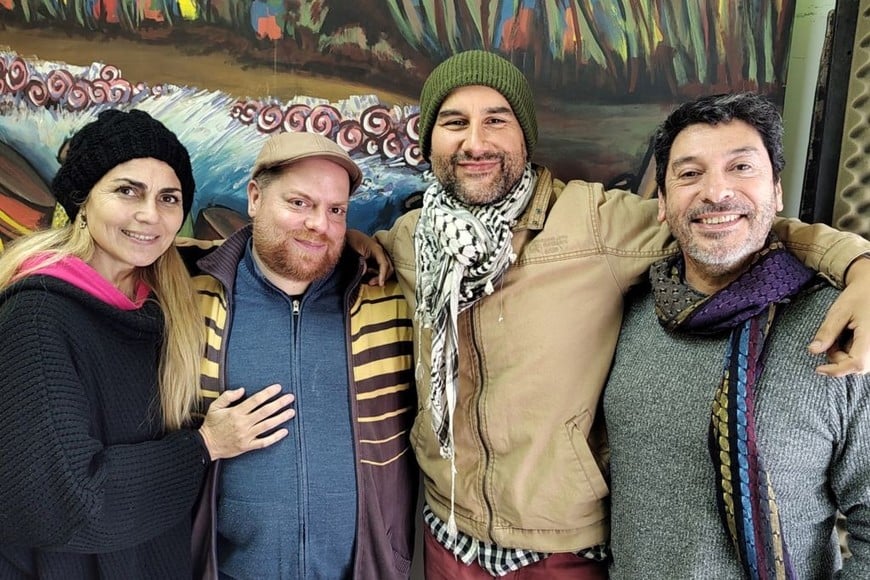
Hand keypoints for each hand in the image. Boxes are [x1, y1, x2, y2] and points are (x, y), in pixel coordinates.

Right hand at [198, 384, 294, 459]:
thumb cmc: (211, 425)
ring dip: (281, 418)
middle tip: (290, 398)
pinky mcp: (247, 446)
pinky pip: (264, 442)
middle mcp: (243, 423)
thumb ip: (228, 396)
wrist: (205, 445)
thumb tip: (242, 390)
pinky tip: (285, 431)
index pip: (255, 400)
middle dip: (279, 403)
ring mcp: (246, 435)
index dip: (268, 393)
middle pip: (265, 411)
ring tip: (292, 412)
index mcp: (236, 412)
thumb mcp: (215, 406)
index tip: (278, 387)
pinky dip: (275, 437)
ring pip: (267, 425)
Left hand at [346, 229, 392, 285]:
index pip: (384, 264)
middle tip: (371, 283)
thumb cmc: (350, 241)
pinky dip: (377, 273)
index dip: (383, 275)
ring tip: (369, 280)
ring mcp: (379, 253)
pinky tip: (369, 273)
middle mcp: (381, 251)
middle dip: (382, 277)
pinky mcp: (376, 256)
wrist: (347, 235)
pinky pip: (381, 266)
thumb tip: (365, 272)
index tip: (380, 284)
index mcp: (377, 248)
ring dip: (380, 276)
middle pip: (389, 267)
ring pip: (386, 268)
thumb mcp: (354, 252)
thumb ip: (361, 263)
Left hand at [810, 257, 869, 375]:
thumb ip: (827, 332)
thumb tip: (813, 351)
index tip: (818, 369)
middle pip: (856, 366)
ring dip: (844, 353)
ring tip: (842, 332)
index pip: (856, 364)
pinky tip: (849, 335)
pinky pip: (862, 356)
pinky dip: (850, 350)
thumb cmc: (858, 296)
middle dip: (838, 357)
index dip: (836, 370)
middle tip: (831, 338)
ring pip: (858, 362)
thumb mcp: (839, 311)